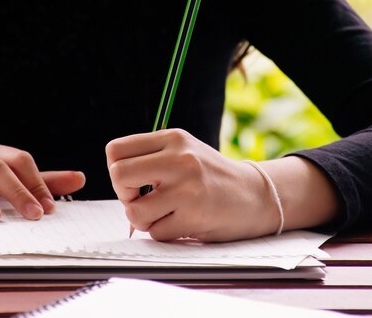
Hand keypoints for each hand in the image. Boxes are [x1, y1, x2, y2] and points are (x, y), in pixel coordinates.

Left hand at [106, 129, 281, 241]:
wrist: (255, 196)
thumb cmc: (211, 176)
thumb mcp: (184, 151)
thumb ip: (150, 159)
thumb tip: (117, 183)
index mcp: (173, 138)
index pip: (116, 150)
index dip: (116, 169)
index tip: (134, 180)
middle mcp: (180, 158)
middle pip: (118, 175)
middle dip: (124, 194)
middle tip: (142, 198)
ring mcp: (188, 188)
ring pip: (133, 210)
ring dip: (143, 219)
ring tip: (165, 213)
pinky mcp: (195, 216)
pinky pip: (156, 232)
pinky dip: (164, 232)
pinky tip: (183, 222)